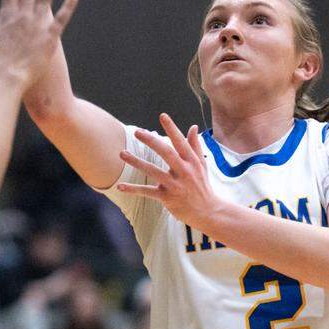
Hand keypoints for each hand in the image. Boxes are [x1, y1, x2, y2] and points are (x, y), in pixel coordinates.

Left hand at [116, 113, 222, 228]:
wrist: (208, 212)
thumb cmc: (203, 186)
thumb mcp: (202, 165)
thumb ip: (195, 145)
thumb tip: (193, 126)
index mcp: (192, 162)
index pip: (181, 142)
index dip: (172, 128)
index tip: (162, 116)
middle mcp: (184, 171)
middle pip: (166, 153)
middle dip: (151, 141)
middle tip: (137, 132)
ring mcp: (175, 185)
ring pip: (154, 171)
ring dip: (136, 162)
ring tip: (122, 154)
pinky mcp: (168, 198)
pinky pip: (147, 192)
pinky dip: (133, 189)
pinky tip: (120, 186)